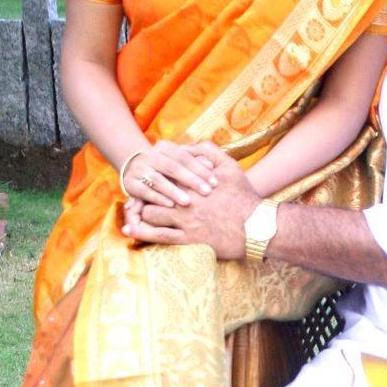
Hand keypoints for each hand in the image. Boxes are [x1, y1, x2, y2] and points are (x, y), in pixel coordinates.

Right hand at [121, 140, 218, 207]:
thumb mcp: (178, 161)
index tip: (215, 182)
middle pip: (172, 167)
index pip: (184, 157)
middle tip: (207, 192)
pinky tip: (170, 205)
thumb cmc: (167, 169)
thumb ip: (194, 162)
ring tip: (188, 201)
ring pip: (157, 179)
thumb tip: (212, 165)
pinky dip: (158, 198)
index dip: (200, 169)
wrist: (135, 169)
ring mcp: (138, 169)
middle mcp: (149, 155)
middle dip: (191, 180)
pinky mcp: (130, 183)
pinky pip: (144, 191)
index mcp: (164, 146)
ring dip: (173, 191)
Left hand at [122, 151, 257, 260]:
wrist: (257, 227)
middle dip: (143, 193)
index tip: (147, 175)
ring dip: (142, 212)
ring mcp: (185, 220)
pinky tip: (129, 230)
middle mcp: (185, 199)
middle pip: (152, 192)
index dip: (152, 173)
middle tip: (135, 194)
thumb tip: (187, 146)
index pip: (163, 173)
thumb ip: (208, 151)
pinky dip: (141, 233)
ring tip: (136, 212)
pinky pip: (158, 236)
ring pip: (150, 213)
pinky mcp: (188, 239)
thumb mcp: (230, 166)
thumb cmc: (244, 196)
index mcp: (193, 181)